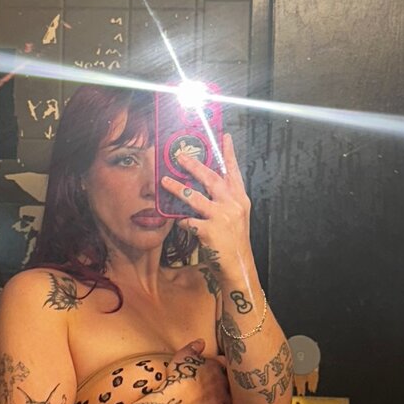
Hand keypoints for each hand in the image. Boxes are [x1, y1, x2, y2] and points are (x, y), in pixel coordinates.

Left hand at [160, 133, 251, 278]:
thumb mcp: (236, 217)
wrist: (238, 266)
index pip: (234, 172)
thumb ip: (225, 200)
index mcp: (240, 199)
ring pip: (195, 197)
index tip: (224, 136)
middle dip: (194, 165)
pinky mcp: (210, 231)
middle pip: (211, 179)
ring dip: (177, 188)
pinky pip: (189, 221)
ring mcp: (222, 217)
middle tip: (179, 156)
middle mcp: (233, 205)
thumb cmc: (234, 241)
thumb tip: (205, 186)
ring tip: (164, 181)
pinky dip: (182, 221)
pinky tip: (179, 221)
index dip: (229, 154)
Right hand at [164, 338, 233, 403]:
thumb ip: (193, 347)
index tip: (224, 366)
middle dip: (233, 381)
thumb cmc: (180, 373)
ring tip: (238, 399)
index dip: (225, 364)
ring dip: (237, 398)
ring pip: (235, 396)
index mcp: (214, 366)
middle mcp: (221, 381)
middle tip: (232, 383)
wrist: (179, 396)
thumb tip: (202, 341)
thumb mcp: (183, 356)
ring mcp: (222, 397)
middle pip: (233, 380)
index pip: (225, 362)